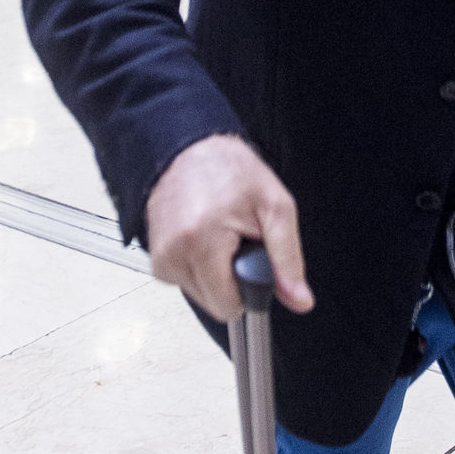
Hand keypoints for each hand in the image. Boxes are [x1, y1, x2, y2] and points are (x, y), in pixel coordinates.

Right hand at [145, 133, 314, 322]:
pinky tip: (204, 238)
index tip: (252, 260)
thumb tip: (300, 300)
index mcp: (204, 241)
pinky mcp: (155, 257)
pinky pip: (184, 281)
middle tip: (238, 242)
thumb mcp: (275, 206)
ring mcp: (161, 256)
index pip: (228, 306)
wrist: (191, 147)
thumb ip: (288, 258)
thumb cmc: (232, 170)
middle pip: (214, 304)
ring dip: (214, 274)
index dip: (249, 287)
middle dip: (232, 280)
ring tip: (221, 236)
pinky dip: (198, 267)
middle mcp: (175, 252)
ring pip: (199, 295)